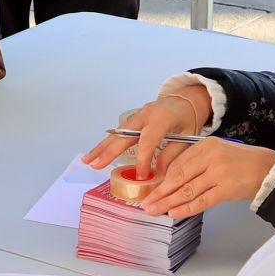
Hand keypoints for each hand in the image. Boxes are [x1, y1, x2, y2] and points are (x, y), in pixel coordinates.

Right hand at [81, 87, 209, 172]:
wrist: (185, 99)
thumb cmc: (188, 119)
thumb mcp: (188, 137)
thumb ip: (173, 154)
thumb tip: (158, 173)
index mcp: (162, 118)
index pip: (148, 141)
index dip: (143, 160)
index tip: (141, 176)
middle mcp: (145, 115)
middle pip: (124, 135)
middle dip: (109, 151)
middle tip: (96, 165)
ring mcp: (137, 115)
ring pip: (116, 133)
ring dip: (101, 147)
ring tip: (87, 160)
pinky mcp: (133, 119)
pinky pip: (118, 132)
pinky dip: (107, 143)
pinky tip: (96, 153)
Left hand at [137, 137, 274, 218]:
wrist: (270, 168)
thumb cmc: (243, 162)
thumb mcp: (218, 153)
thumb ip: (198, 163)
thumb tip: (173, 181)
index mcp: (206, 145)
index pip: (178, 164)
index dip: (162, 179)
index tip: (151, 190)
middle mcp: (211, 157)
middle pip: (179, 177)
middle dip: (160, 192)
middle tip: (146, 204)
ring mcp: (219, 173)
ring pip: (188, 190)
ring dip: (168, 202)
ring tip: (154, 210)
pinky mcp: (227, 189)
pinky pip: (202, 201)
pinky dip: (187, 208)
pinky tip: (174, 212)